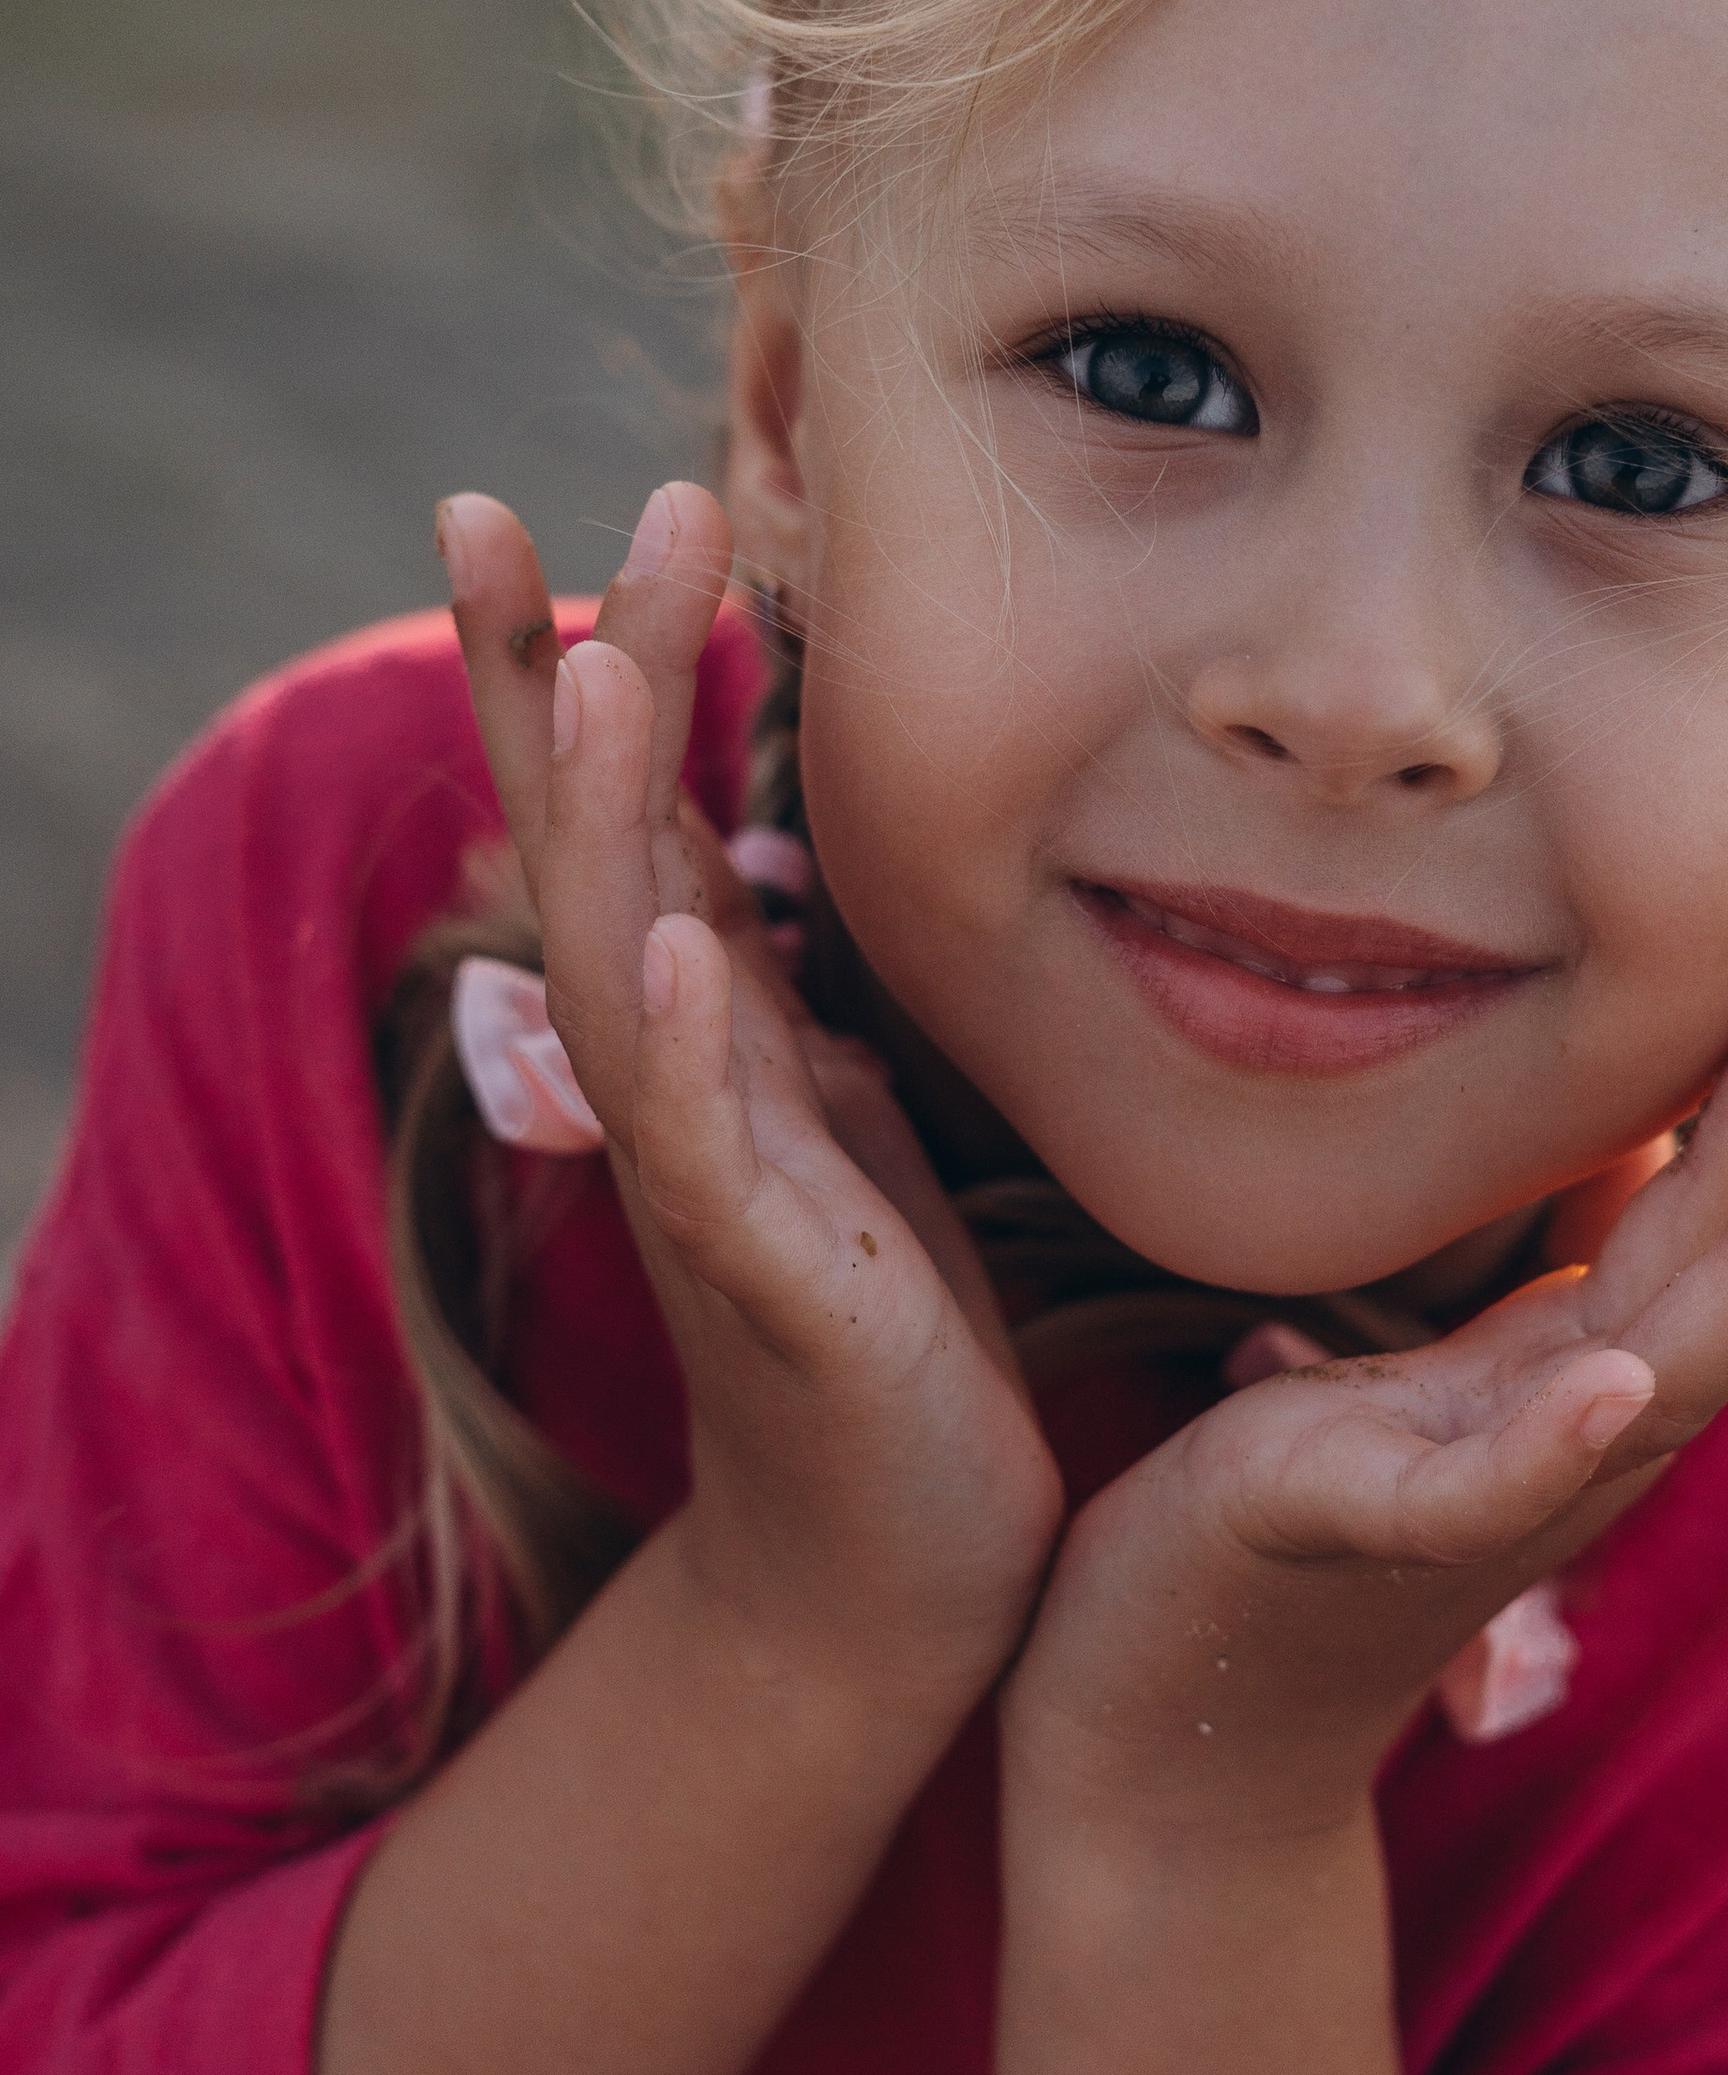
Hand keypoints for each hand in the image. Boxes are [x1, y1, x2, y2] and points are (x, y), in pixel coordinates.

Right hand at [438, 482, 1063, 1730]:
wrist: (894, 1568)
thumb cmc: (877, 1335)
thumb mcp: (838, 1124)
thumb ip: (777, 997)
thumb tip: (745, 865)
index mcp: (695, 1036)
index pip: (612, 817)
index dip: (563, 668)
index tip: (548, 507)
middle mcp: (667, 1087)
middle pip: (582, 847)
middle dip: (544, 677)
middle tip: (485, 507)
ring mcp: (703, 1180)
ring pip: (617, 966)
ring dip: (603, 810)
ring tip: (598, 649)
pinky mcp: (769, 1283)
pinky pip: (709, 1151)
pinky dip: (692, 1043)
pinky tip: (687, 943)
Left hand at [1003, 870, 1727, 1836]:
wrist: (1170, 1719)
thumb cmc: (1295, 1506)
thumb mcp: (1440, 1352)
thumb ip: (1546, 1260)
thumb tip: (1624, 1112)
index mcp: (1604, 1348)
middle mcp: (1590, 1413)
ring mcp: (1494, 1484)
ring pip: (1670, 1360)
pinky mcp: (1362, 1535)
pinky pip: (1478, 1495)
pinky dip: (1556, 1444)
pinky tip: (1615, 1386)